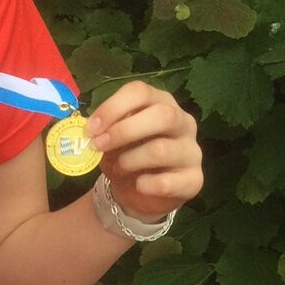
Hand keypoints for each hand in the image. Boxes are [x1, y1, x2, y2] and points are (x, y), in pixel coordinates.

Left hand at [85, 84, 202, 221]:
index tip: (90, 129)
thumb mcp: (111, 139)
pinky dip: (145, 185)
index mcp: (161, 103)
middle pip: (162, 115)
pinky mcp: (194, 180)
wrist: (141, 192)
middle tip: (99, 146)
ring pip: (161, 150)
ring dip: (129, 160)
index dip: (113, 107)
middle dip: (124, 131)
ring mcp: (192, 151)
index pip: (141, 92)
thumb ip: (104, 130)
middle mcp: (183, 122)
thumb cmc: (126, 156)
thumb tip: (91, 131)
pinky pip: (166, 182)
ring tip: (118, 168)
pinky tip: (138, 185)